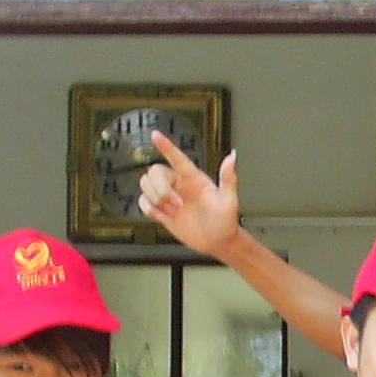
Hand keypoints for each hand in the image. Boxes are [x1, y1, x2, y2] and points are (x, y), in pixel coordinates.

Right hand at [137, 133, 241, 256]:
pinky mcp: (162, 211)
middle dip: (162, 189)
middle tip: (177, 205)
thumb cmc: (226, 222)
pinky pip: (143, 202)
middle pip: (155, 172)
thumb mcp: (230, 200)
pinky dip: (149, 209)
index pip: (177, 157)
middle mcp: (179, 185)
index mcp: (194, 179)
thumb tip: (231, 158)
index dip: (166, 146)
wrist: (218, 242)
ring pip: (146, 185)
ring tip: (172, 211)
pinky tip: (162, 215)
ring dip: (156, 199)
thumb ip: (228, 178)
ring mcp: (170, 197)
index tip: (155, 134)